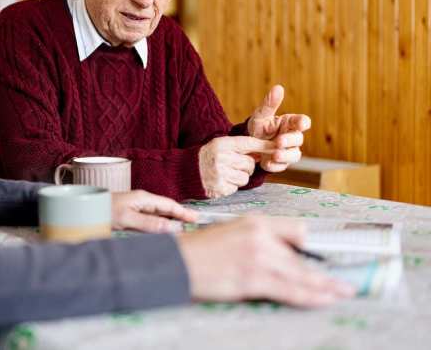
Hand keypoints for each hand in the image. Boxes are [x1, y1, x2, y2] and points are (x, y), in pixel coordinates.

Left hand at [111, 190, 198, 232]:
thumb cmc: (103, 211)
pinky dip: (159, 225)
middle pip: (165, 209)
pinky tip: (162, 232)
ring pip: (158, 215)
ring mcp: (135, 208)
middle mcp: (141, 202)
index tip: (196, 219)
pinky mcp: (129, 216)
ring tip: (183, 229)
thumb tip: (172, 228)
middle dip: (179, 216)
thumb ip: (149, 223)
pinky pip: (149, 220)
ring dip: (170, 221)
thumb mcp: (127, 218)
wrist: (83, 210)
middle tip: (194, 225)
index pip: (168, 205)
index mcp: (143, 199)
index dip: (183, 212)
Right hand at [177, 216, 354, 306]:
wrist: (176, 262)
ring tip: (342, 291)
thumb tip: (282, 257)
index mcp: (255, 222)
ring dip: (325, 286)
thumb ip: (257, 240)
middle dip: (323, 272)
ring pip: (301, 275)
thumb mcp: (231, 233)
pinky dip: (311, 297)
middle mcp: (260, 236)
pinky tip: (324, 299)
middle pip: (301, 257)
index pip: (298, 231)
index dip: (315, 246)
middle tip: (344, 281)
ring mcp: (258, 257)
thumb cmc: (199, 251)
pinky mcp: (253, 278)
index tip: (331, 255)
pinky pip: (290, 290)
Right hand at [199, 136, 276, 198]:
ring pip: (245, 177)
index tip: (278, 146)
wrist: (185, 172)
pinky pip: (237, 187)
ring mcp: (220, 174)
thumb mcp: (220, 146)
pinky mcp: (220, 188)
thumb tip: (265, 150)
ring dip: (239, 177)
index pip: (248, 143)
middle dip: (245, 166)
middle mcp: (221, 158)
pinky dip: (231, 186)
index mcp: (222, 144)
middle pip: (249, 164)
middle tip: (233, 165)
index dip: (264, 146)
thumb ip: (240, 147)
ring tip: (225, 173)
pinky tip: (221, 181)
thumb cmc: (207, 157)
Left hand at [247, 84, 311, 171]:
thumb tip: (278, 88)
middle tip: (278, 141)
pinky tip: (266, 163)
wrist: (247, 144)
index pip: (302, 121)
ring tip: (274, 155)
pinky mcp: (280, 163)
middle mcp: (292, 137)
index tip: (301, 124)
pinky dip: (275, 166)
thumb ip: (269, 104)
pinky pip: (282, 166)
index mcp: (289, 123)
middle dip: (289, 141)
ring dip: (285, 155)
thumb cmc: (258, 127)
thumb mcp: (261, 115)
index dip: (303, 123)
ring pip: (294, 155)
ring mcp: (288, 151)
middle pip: (298, 139)